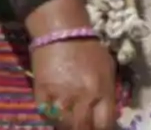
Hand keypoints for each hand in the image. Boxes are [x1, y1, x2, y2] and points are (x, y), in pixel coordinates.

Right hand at [25, 0, 119, 129]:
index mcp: (102, 90)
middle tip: (83, 125)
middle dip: (84, 129)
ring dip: (67, 125)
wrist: (61, 30)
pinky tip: (56, 112)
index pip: (105, 125)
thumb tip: (107, 114)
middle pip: (84, 129)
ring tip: (69, 119)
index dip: (101, 129)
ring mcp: (61, 96)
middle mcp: (83, 97)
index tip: (98, 127)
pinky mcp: (42, 93)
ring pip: (64, 126)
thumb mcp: (108, 68)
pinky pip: (46, 115)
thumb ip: (108, 93)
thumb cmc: (88, 46)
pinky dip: (52, 117)